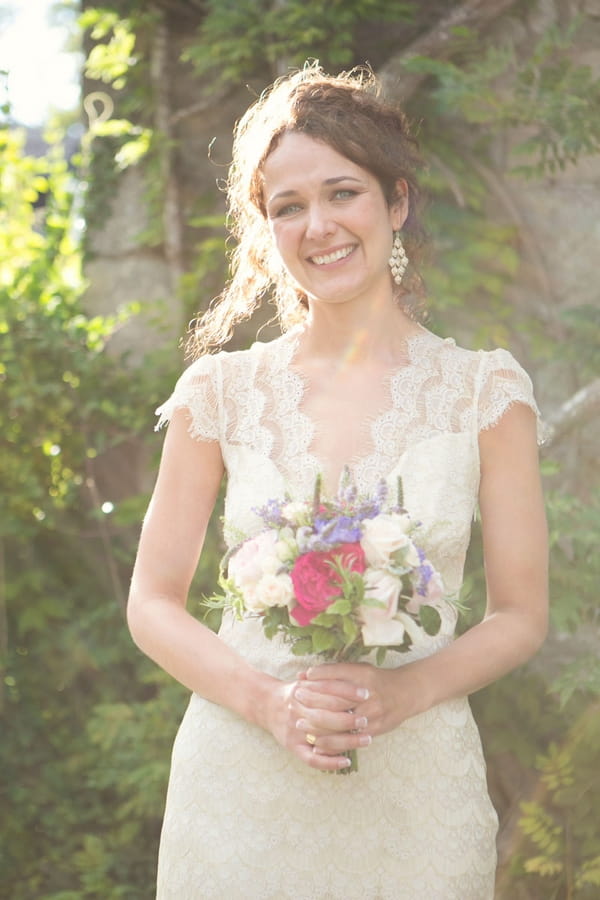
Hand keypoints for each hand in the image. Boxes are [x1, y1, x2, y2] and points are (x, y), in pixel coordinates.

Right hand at [260, 675, 370, 771]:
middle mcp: (297, 711)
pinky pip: (312, 760)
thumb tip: (356, 679)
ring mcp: (295, 731)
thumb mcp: (306, 680)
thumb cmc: (293, 692)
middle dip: (349, 719)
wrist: (265, 704)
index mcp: (301, 691)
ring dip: (347, 741)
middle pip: (327, 716)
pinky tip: (346, 760)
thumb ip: (326, 678)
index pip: (328, 691)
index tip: (366, 694)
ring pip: (323, 739)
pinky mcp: (293, 747)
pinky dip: (330, 762)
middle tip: (366, 719)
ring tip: (366, 739)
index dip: (348, 692)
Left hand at [301, 661, 421, 744]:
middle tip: (294, 699)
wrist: (406, 694)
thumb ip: (332, 672)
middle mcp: (368, 695)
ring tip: (300, 723)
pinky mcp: (374, 730)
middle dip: (312, 700)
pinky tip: (316, 742)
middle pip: (336, 698)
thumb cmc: (376, 680)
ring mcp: (372, 714)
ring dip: (317, 724)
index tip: (300, 678)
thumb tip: (303, 674)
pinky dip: (331, 743)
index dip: (318, 676)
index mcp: (364, 676)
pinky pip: (349, 739)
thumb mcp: (358, 669)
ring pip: (340, 722)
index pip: (338, 673)